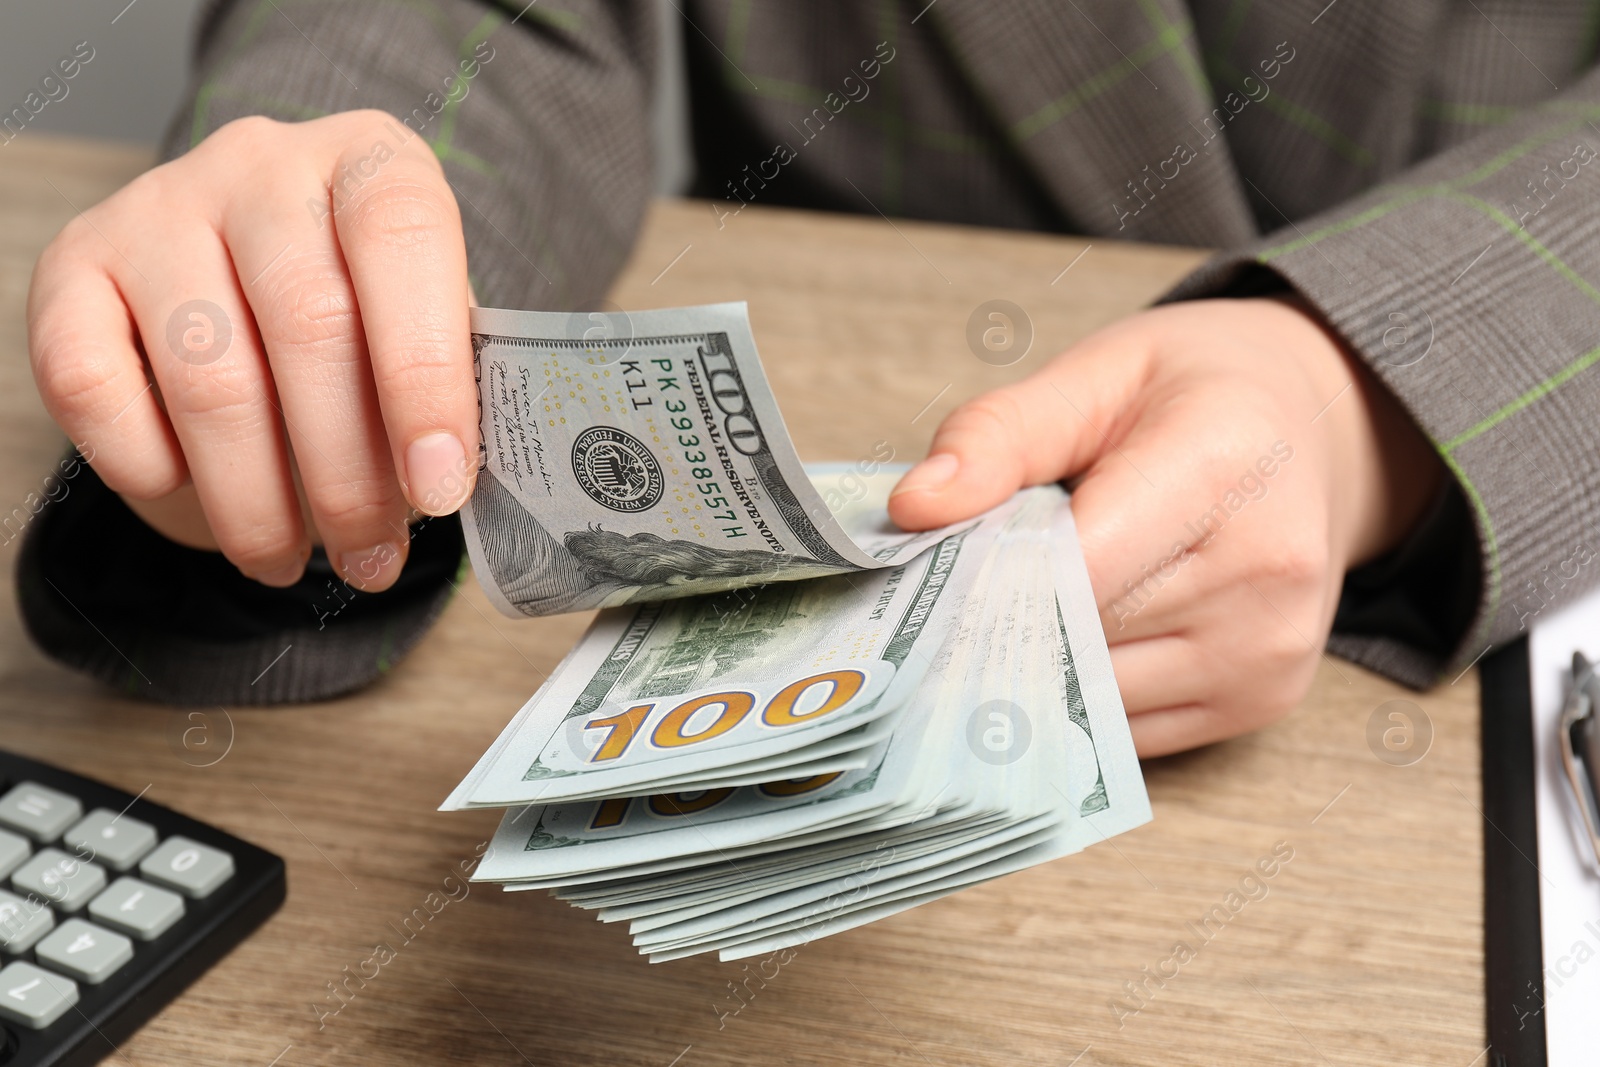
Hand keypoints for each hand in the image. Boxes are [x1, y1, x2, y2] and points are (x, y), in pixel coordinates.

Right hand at [27, 110, 478, 592]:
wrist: (248, 282)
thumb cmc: (363, 319)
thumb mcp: (429, 333)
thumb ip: (447, 389)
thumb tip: (443, 488)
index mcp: (371, 162)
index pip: (403, 238)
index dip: (426, 374)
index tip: (439, 488)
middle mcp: (262, 163)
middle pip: (309, 321)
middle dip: (347, 473)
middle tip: (370, 558)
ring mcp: (158, 207)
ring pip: (210, 375)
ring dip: (255, 499)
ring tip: (291, 561)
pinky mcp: (71, 266)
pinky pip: (91, 384)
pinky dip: (148, 465)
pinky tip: (193, 500)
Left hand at [888, 298, 1444, 756]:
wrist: (1320, 426)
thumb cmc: (1196, 394)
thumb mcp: (1095, 374)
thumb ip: (998, 436)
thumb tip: (913, 508)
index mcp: (1224, 465)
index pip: (1074, 565)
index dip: (989, 576)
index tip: (932, 569)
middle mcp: (1265, 570)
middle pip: (1078, 637)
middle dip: (1004, 618)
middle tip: (965, 584)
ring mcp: (1270, 648)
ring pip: (1093, 696)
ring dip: (1041, 662)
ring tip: (1034, 598)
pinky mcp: (1264, 700)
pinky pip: (1128, 729)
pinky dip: (1083, 692)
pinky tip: (1080, 636)